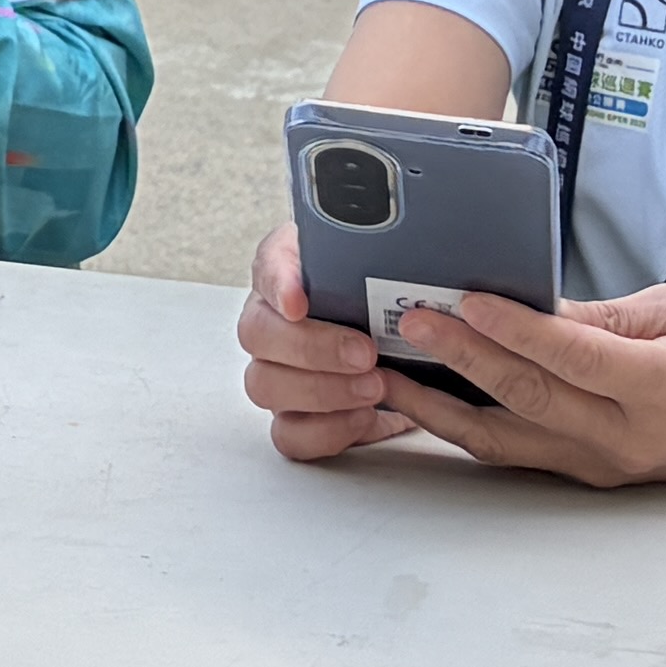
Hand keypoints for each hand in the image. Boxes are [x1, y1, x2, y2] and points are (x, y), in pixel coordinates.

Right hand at [240, 221, 421, 460]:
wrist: (408, 345)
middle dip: (312, 347)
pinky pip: (289, 433)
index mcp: (290, 273)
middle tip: (365, 352)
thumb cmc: (394, 300)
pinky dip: (325, 429)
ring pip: (265, 385)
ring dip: (321, 391)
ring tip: (375, 387)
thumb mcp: (394, 263)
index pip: (267, 265)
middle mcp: (273, 322)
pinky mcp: (296, 417)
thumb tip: (408, 233)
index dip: (278, 284)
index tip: (300, 301)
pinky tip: (364, 417)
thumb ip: (388, 247)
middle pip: (257, 334)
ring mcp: (277, 372)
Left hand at [373, 282, 665, 489]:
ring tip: (386, 372)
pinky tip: (426, 400)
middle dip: (460, 358)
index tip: (463, 299)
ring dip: (441, 407)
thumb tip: (528, 306)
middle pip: (529, 398)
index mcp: (660, 389)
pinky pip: (517, 452)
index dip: (515, 329)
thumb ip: (605, 316)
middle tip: (407, 320)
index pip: (574, 357)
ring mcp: (605, 465)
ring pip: (506, 440)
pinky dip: (466, 427)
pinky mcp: (589, 474)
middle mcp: (628, 437)